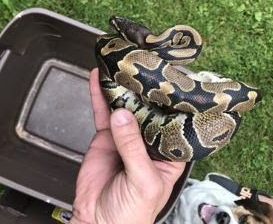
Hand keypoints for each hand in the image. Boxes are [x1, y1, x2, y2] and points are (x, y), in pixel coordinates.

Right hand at [70, 68, 185, 223]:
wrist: (97, 221)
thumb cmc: (132, 212)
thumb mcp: (142, 180)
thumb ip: (133, 148)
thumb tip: (123, 116)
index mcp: (169, 153)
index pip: (175, 122)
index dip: (174, 102)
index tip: (171, 80)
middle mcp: (149, 141)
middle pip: (148, 110)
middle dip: (145, 90)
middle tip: (142, 65)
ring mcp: (126, 137)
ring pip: (125, 107)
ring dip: (121, 88)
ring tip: (120, 66)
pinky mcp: (105, 137)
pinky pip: (103, 112)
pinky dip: (99, 96)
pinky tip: (97, 80)